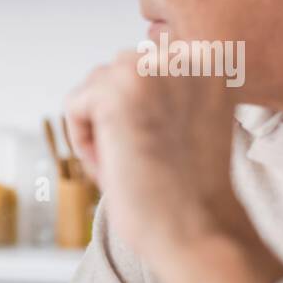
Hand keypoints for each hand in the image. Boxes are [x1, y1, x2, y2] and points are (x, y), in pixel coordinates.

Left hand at [64, 50, 248, 260]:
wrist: (198, 227)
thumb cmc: (188, 190)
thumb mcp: (183, 120)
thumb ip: (161, 90)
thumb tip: (116, 76)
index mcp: (208, 60)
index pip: (143, 69)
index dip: (138, 116)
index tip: (158, 149)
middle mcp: (184, 56)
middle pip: (114, 73)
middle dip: (114, 118)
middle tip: (139, 160)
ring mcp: (152, 69)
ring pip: (93, 87)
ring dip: (98, 128)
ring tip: (128, 163)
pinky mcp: (118, 91)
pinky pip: (73, 106)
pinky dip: (82, 140)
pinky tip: (113, 164)